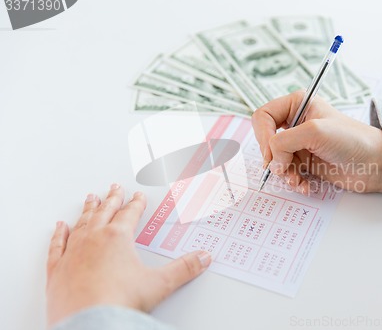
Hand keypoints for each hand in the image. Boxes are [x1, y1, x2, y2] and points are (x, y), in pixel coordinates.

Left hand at [46, 184, 210, 326]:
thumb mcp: (159, 284)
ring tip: (91, 199)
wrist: (89, 323)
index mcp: (117, 237)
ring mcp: (73, 252)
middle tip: (115, 188)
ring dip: (88, 210)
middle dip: (112, 199)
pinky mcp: (57, 269)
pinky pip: (58, 245)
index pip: (130, 214)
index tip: (138, 196)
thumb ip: (184, 269)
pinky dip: (59, 234)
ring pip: (81, 223)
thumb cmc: (119, 302)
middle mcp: (93, 239)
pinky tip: (59, 227)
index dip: (136, 204)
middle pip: (104, 212)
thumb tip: (203, 258)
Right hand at [252, 91, 381, 193]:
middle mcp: (296, 123)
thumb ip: (284, 142)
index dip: (263, 135)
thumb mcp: (314, 132)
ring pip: (275, 160)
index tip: (271, 153)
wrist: (375, 164)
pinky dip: (293, 181)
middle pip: (266, 140)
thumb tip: (272, 161)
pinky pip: (287, 173)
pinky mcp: (306, 162)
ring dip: (284, 173)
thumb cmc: (352, 139)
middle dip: (273, 158)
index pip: (263, 116)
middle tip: (282, 169)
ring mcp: (300, 144)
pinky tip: (305, 185)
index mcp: (297, 105)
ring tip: (297, 180)